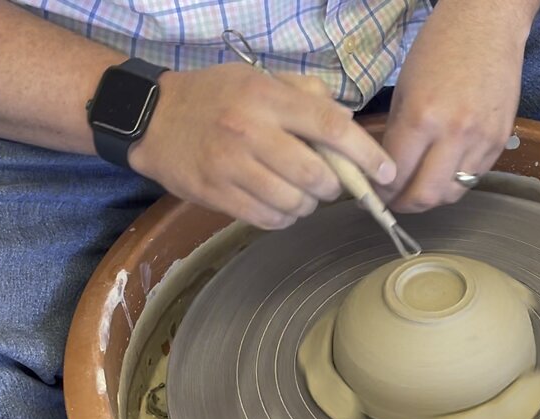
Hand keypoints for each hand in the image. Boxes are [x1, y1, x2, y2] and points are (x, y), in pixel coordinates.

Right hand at [130, 64, 395, 228]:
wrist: (153, 117)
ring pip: (294, 204)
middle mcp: (251, 132)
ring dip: (307, 204)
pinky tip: (277, 202)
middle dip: (334, 186)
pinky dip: (283, 217)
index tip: (386, 171)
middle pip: (316, 176)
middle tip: (328, 181)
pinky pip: (267, 219)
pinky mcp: (215, 194)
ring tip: (299, 191)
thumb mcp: (260, 79)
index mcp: (268, 99)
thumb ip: (307, 95)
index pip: (331, 127)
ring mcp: (231, 166)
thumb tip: (347, 120)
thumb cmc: (216, 96)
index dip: (366, 155)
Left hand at [380, 0, 539, 212]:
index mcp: (422, 116)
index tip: (372, 193)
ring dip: (431, 197)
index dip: (379, 190)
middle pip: (425, 195)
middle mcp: (454, 134)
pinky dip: (455, 181)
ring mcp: (481, 140)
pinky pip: (474, 178)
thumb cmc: (441, 47)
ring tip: (418, 188)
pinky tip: (443, 170)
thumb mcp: (405, 87)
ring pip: (452, 193)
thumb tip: (386, 169)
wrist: (487, 25)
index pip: (394, 174)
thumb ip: (397, 132)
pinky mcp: (500, 142)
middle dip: (403, 205)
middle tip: (392, 202)